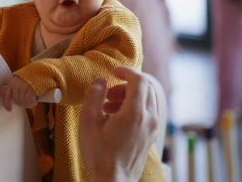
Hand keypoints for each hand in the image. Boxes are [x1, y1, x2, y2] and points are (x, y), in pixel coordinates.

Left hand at [1, 76, 37, 110]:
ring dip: (28, 104)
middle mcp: (17, 83)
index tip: (9, 110)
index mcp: (13, 81)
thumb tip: (18, 100)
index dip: (6, 103)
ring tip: (33, 101)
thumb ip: (18, 88)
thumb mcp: (23, 80)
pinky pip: (29, 100)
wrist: (45, 69)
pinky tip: (36, 101)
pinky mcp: (31, 89)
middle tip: (29, 103)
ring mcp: (24, 85)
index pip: (6, 94)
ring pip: (23, 101)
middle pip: (16, 100)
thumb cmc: (34, 76)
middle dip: (23, 104)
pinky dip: (32, 103)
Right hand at [79, 66, 157, 181]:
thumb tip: (99, 81)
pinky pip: (147, 114)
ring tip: (108, 108)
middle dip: (126, 86)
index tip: (114, 71)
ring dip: (129, 98)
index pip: (139, 80)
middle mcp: (149, 119)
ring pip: (146, 101)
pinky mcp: (151, 137)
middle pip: (145, 89)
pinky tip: (116, 120)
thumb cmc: (100, 154)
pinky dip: (134, 109)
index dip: (126, 71)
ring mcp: (152, 129)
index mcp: (135, 112)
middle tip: (108, 94)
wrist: (113, 181)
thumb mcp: (89, 122)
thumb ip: (93, 96)